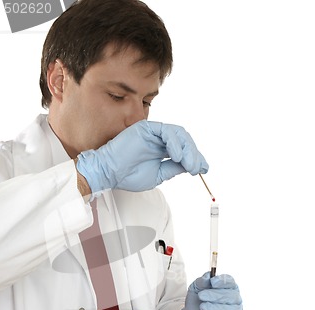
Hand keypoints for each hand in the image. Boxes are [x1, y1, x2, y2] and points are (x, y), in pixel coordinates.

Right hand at [76, 120, 207, 192]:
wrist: (110, 174)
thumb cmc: (128, 175)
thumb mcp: (158, 175)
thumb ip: (174, 168)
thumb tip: (191, 167)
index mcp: (162, 150)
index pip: (184, 150)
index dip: (195, 158)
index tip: (204, 169)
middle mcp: (159, 140)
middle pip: (184, 141)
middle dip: (194, 155)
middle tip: (197, 169)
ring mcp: (153, 133)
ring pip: (179, 134)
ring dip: (187, 150)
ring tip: (189, 164)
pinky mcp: (147, 128)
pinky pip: (167, 132)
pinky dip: (175, 143)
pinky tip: (177, 156)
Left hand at [176, 273, 242, 309]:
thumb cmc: (196, 305)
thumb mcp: (194, 290)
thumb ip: (201, 282)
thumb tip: (208, 276)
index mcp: (228, 289)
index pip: (231, 282)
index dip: (223, 281)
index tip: (213, 281)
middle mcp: (235, 301)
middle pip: (233, 296)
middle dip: (216, 295)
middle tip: (202, 296)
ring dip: (215, 308)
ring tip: (202, 307)